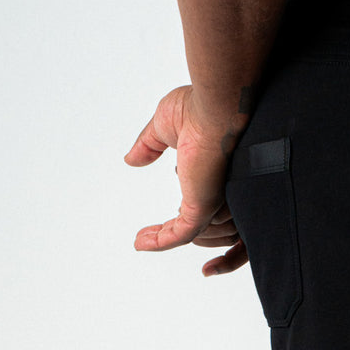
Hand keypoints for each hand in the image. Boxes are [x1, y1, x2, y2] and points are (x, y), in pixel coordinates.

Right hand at [124, 85, 247, 277]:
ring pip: (190, 233)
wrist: (215, 107)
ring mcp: (211, 202)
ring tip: (143, 240)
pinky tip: (140, 242)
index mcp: (214, 176)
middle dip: (173, 232)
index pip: (201, 203)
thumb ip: (149, 145)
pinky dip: (160, 241)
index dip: (181, 212)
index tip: (163, 215)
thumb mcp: (165, 127)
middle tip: (148, 236)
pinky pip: (180, 235)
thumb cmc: (200, 108)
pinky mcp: (202, 209)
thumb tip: (131, 160)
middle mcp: (218, 193)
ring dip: (164, 238)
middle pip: (201, 226)